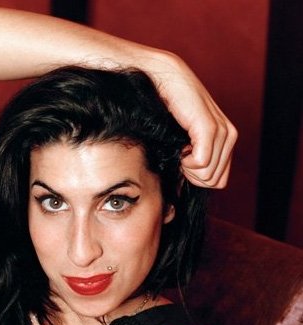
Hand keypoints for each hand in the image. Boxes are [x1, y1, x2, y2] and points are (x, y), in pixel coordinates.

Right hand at [152, 53, 237, 187]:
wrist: (154, 76)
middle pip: (215, 179)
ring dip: (188, 169)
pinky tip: (179, 147)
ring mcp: (219, 128)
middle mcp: (227, 133)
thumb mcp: (178, 139)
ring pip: (209, 173)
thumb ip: (189, 160)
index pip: (220, 179)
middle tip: (179, 155)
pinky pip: (202, 161)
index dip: (197, 178)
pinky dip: (187, 162)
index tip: (181, 160)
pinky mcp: (207, 125)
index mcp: (223, 137)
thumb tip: (182, 191)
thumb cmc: (159, 108)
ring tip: (178, 149)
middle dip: (193, 176)